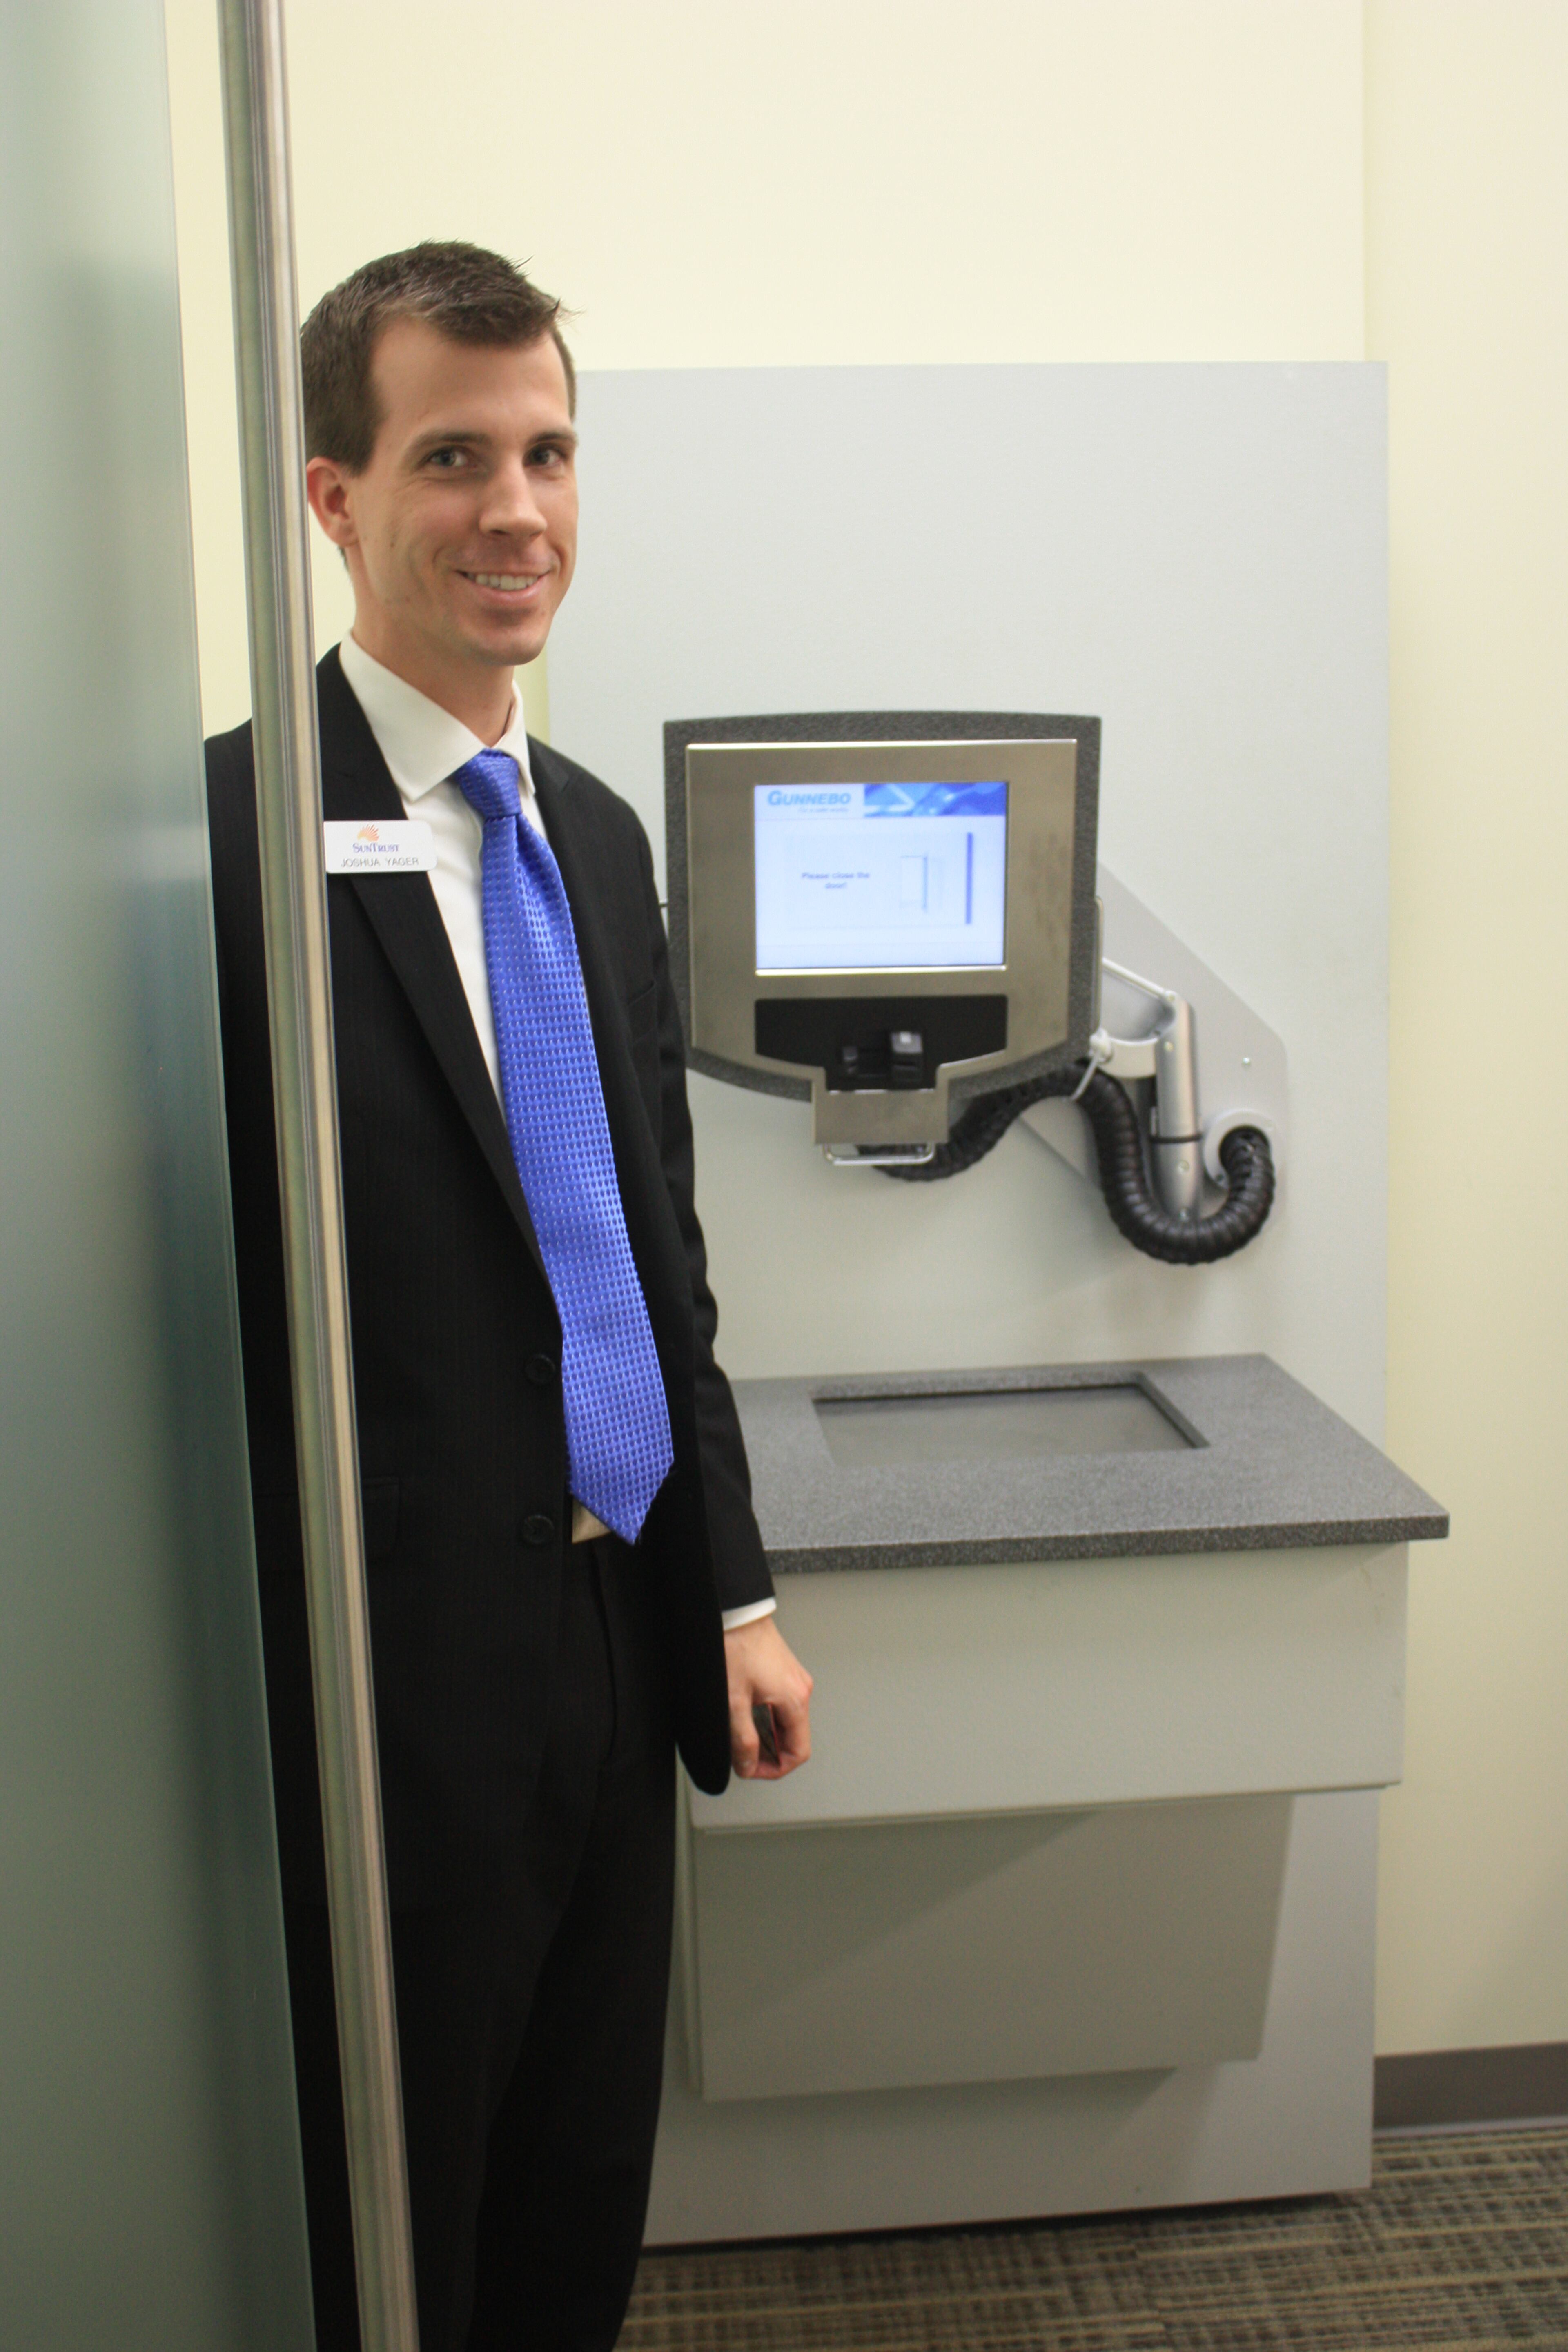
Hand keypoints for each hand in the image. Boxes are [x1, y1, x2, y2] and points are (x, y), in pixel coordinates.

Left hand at [724, 1615, 812, 1779]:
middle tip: (742, 1757)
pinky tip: (743, 1714)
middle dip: (768, 1753)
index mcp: (795, 1700)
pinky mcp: (782, 1670)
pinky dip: (764, 1718)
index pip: (798, 1752)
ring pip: (785, 1722)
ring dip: (765, 1735)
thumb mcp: (733, 1701)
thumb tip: (748, 1765)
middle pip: (793, 1738)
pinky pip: (780, 1705)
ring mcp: (793, 1678)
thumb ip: (742, 1739)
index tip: (751, 1769)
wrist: (736, 1610)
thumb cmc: (735, 1646)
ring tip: (739, 1735)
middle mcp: (800, 1689)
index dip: (774, 1769)